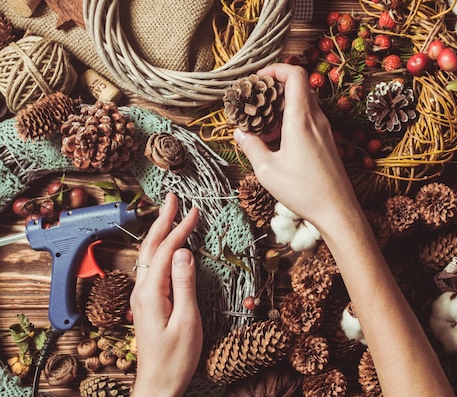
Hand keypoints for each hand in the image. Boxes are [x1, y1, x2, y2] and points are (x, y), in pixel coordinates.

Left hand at [130, 193, 200, 396]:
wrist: (157, 384)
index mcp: (151, 294)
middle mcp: (141, 291)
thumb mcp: (187, 322)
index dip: (180, 229)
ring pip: (148, 255)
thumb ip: (185, 285)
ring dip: (160, 232)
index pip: (165, 252)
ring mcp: (142, 296)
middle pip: (151, 247)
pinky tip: (167, 245)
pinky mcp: (147, 302)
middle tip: (173, 198)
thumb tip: (184, 252)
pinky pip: (151, 266)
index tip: (194, 210)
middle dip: (163, 221)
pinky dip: (160, 248)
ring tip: (170, 214)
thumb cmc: (176, 359)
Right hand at [233, 63, 362, 232]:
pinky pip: (309, 120)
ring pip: (303, 104)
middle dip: (275, 89)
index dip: (276, 68)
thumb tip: (240, 133)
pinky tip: (278, 143)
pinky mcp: (327, 142)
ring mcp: (325, 130)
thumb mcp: (267, 170)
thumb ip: (251, 147)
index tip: (258, 79)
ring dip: (282, 108)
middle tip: (255, 102)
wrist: (338, 210)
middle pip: (299, 87)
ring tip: (263, 127)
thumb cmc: (304, 191)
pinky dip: (291, 121)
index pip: (296, 74)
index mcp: (301, 119)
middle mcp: (316, 119)